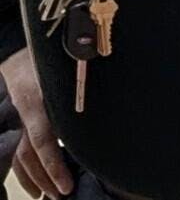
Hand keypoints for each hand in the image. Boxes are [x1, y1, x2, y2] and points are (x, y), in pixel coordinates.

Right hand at [0, 47, 72, 198]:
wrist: (21, 45)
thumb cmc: (53, 53)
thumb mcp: (70, 65)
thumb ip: (84, 84)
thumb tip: (111, 99)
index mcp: (38, 100)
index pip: (43, 141)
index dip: (54, 166)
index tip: (66, 186)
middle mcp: (26, 112)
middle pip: (29, 155)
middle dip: (45, 178)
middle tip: (62, 196)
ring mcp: (20, 117)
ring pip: (21, 156)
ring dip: (34, 178)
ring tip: (49, 196)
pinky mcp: (21, 118)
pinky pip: (18, 149)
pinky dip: (25, 169)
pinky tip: (35, 184)